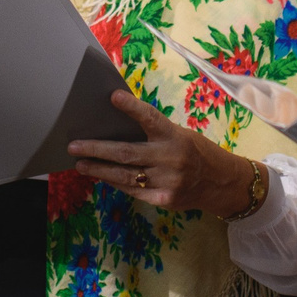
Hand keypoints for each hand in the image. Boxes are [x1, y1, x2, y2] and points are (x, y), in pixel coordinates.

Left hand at [67, 91, 253, 215]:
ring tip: (80, 164)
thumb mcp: (180, 135)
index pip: (151, 118)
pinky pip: (133, 190)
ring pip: (125, 176)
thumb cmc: (196, 152)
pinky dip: (115, 182)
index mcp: (175, 137)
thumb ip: (154, 134)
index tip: (113, 96)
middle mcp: (171, 159)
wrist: (221, 182)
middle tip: (74, 146)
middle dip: (97, 149)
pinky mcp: (164, 199)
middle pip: (127, 153)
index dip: (132, 107)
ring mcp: (167, 182)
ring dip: (99, 169)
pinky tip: (100, 177)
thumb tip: (118, 128)